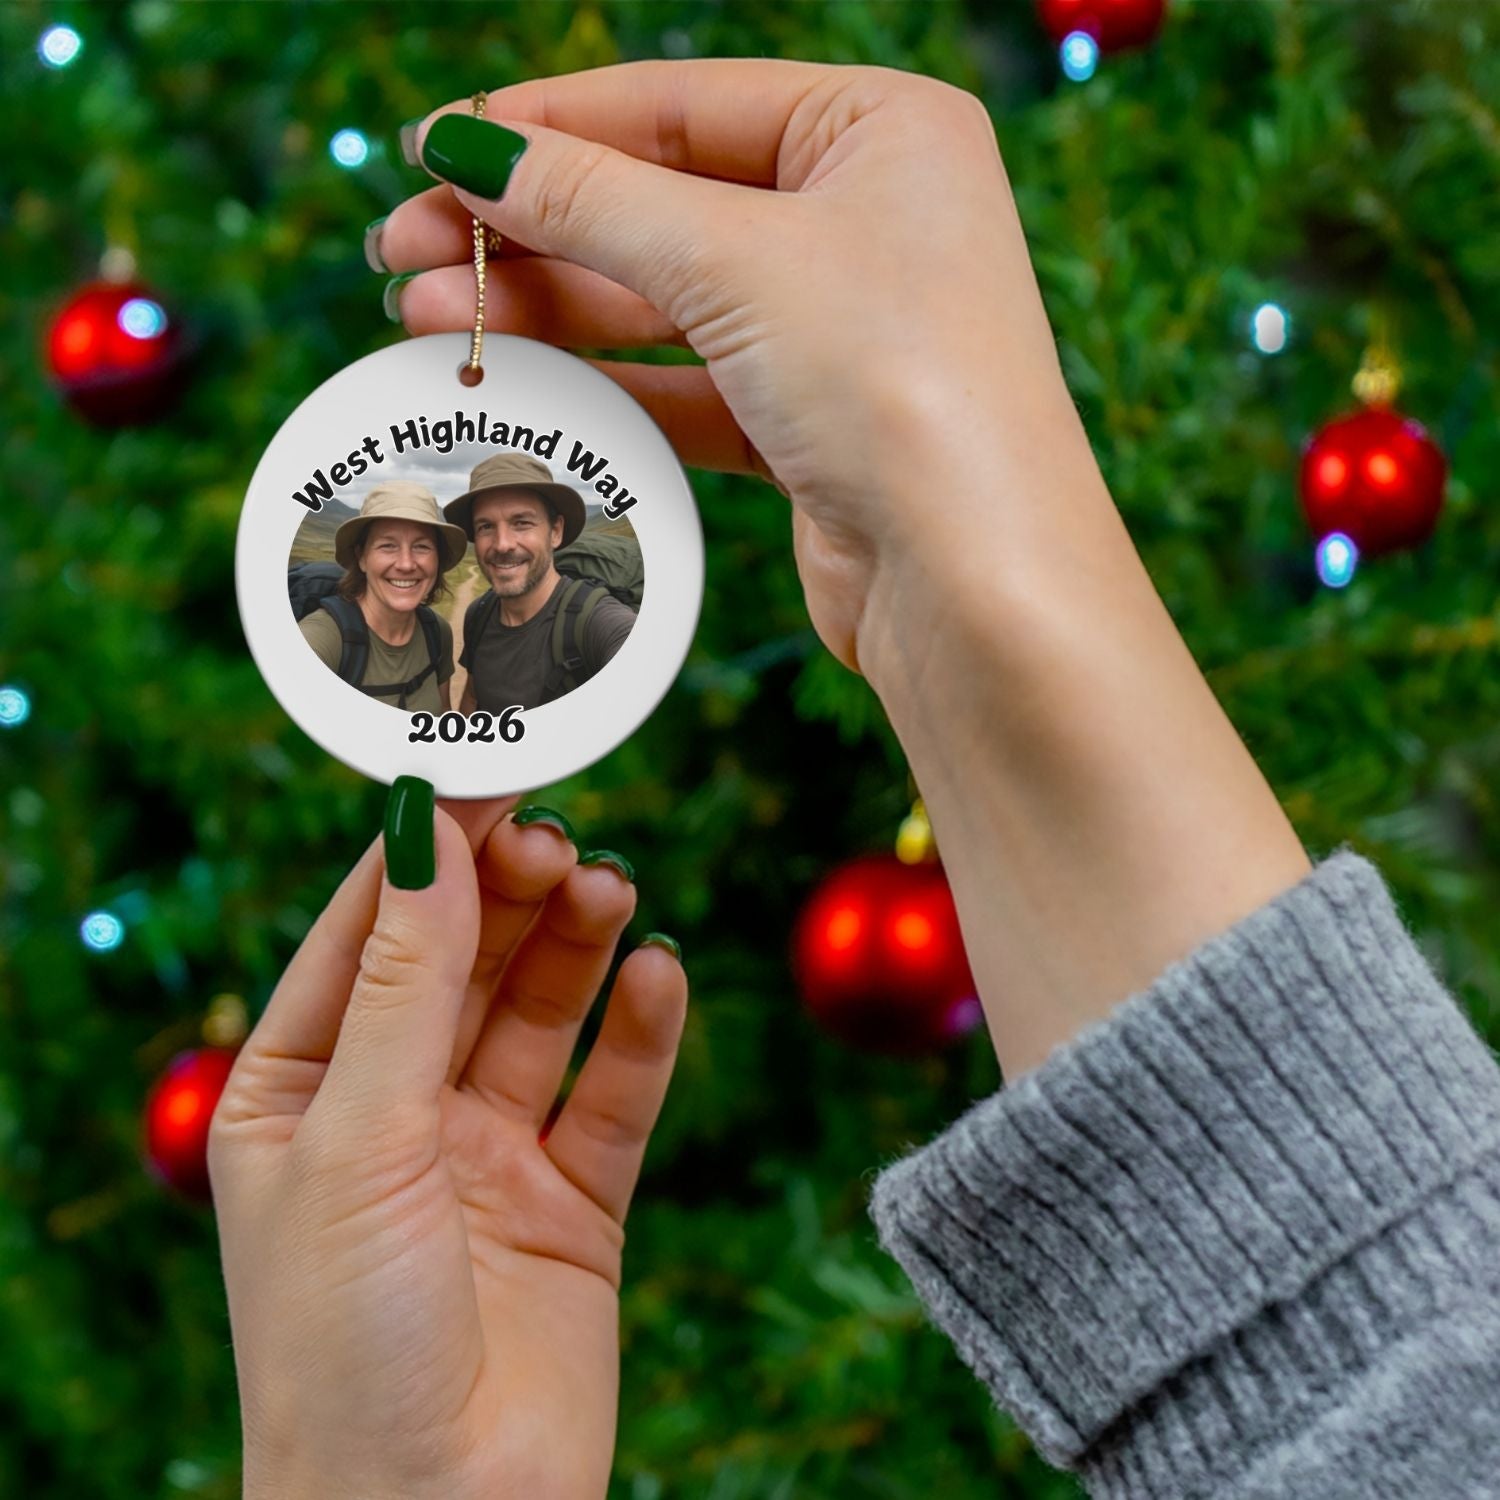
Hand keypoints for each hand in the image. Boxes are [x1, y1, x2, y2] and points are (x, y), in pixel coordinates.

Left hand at [209, 793, 686, 1499]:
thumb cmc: (344, 1346)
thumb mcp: (359, 1138)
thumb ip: (406, 983)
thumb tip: (426, 833)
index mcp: (301, 1092)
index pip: (367, 935)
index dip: (426, 853)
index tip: (486, 772)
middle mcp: (395, 1114)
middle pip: (464, 962)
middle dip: (509, 894)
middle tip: (560, 836)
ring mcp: (487, 1156)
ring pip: (541, 1014)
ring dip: (577, 946)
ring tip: (611, 889)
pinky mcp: (573, 1203)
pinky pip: (613, 1095)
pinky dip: (641, 1032)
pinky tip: (659, 975)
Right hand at [377, 59, 1096, 682]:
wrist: (974, 582)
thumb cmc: (897, 384)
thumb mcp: (734, 260)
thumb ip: (593, 200)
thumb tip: (469, 147)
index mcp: (880, 130)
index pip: (680, 104)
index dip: (547, 125)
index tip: (434, 147)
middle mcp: (866, 219)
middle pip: (660, 202)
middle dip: (527, 227)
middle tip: (401, 250)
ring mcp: (839, 327)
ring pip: (663, 299)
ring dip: (545, 308)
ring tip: (422, 316)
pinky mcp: (812, 424)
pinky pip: (686, 384)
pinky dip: (602, 383)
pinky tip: (512, 378)